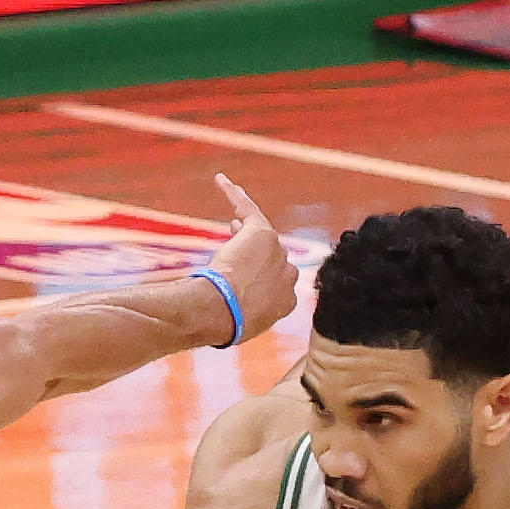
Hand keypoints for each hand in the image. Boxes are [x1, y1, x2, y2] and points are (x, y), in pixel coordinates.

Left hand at [205, 175, 296, 345]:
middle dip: (253, 255)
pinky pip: (247, 208)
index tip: (244, 277)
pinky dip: (233, 195)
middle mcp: (289, 272)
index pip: (276, 280)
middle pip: (270, 255)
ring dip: (243, 233)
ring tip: (229, 233)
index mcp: (288, 299)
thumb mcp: (246, 325)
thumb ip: (250, 312)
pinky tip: (220, 181)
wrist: (223, 311)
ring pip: (258, 233)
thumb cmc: (229, 323)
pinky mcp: (262, 232)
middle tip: (234, 258)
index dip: (259, 275)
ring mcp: (276, 250)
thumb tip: (238, 308)